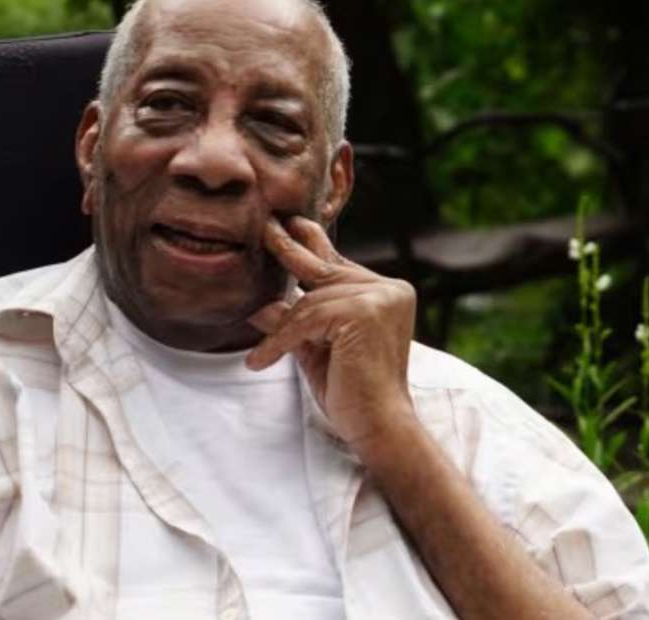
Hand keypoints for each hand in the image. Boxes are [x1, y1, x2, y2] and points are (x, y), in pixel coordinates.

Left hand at [245, 216, 417, 449]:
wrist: (378, 425)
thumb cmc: (351, 392)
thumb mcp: (316, 349)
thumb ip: (295, 322)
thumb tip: (261, 306)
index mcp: (384, 293)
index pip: (338, 265)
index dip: (312, 245)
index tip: (291, 224)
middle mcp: (387, 288)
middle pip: (324, 269)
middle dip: (290, 249)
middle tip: (267, 226)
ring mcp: (379, 297)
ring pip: (310, 300)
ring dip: (283, 330)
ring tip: (262, 355)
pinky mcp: (364, 312)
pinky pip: (307, 320)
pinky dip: (280, 341)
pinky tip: (261, 361)